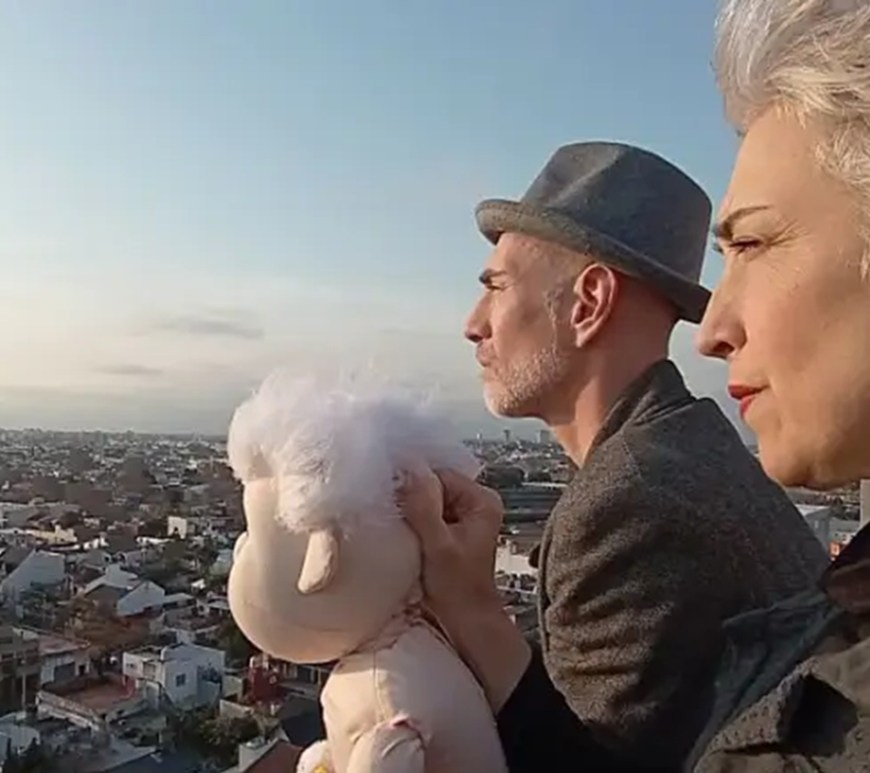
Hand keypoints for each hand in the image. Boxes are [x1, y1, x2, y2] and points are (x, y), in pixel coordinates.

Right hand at [398, 465, 503, 622]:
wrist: (466, 623)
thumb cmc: (458, 589)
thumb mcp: (438, 545)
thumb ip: (424, 507)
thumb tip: (408, 469)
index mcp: (481, 501)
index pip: (439, 475)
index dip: (414, 485)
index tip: (391, 498)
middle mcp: (475, 504)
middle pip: (433, 486)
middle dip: (412, 499)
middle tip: (392, 515)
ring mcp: (463, 519)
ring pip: (427, 501)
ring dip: (410, 513)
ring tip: (397, 528)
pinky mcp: (450, 532)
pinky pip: (426, 516)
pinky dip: (413, 524)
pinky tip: (404, 535)